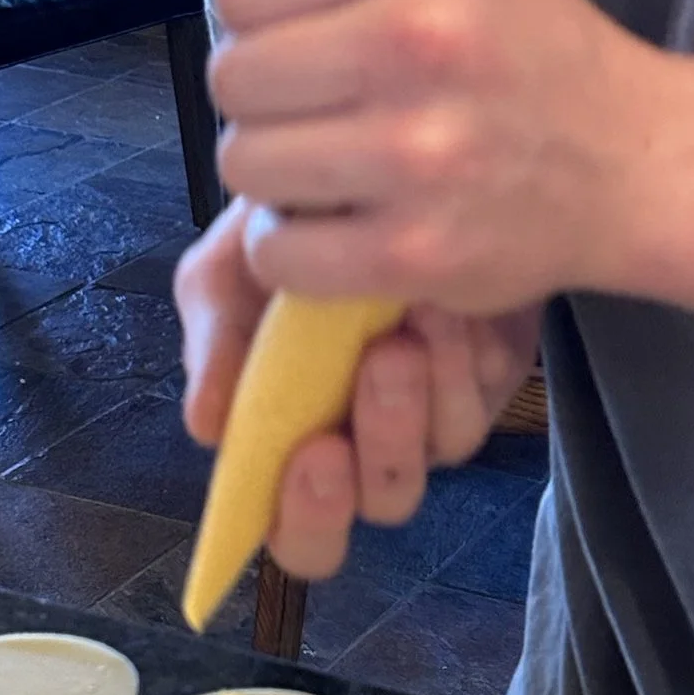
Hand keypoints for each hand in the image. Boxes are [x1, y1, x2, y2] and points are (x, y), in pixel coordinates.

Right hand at [175, 201, 540, 579]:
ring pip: (445, 445)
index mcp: (288, 438)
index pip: (295, 531)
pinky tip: (445, 296)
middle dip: (385, 446)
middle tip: (381, 365)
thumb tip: (207, 424)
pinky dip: (466, 346)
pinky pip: (486, 388)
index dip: (303, 518)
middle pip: (383, 503)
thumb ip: (216, 341)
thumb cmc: (283, 233)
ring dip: (429, 382)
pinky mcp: (486, 376)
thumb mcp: (230, 271)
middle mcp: (363, 443)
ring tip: (413, 312)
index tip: (313, 454)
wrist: (365, 163)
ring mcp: (431, 413)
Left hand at [200, 0, 662, 313]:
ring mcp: (421, 153)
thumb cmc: (516, 29)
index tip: (324, 24)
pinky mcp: (420, 252)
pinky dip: (301, 246)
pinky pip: (280, 252)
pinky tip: (354, 218)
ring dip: (282, 171)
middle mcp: (421, 35)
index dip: (268, 9)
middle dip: (272, 92)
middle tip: (338, 99)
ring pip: (246, 163)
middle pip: (233, 75)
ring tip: (346, 158)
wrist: (631, 157)